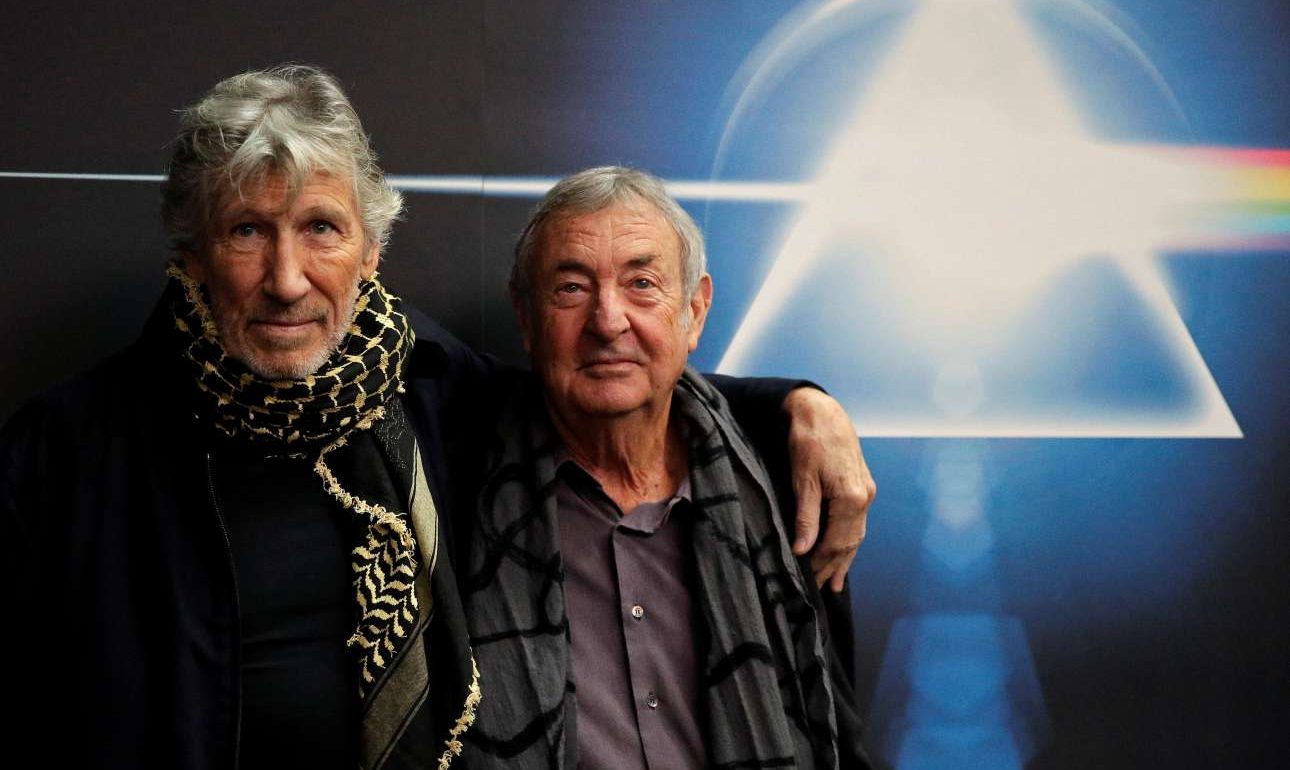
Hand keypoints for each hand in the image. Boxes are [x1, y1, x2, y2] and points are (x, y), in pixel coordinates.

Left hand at [782, 388, 875, 591]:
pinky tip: (844, 551)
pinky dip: (850, 539)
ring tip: (835, 582)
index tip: (808, 580)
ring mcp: (867, 491)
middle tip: (821, 589)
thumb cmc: (808, 441)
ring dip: (845, 558)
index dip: (821, 563)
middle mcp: (865, 498)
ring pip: (856, 534)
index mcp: (852, 498)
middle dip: (834, 566)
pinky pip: (857, 521)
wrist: (822, 411)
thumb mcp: (802, 480)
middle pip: (849, 542)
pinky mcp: (863, 485)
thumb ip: (806, 517)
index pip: (836, 542)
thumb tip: (803, 550)